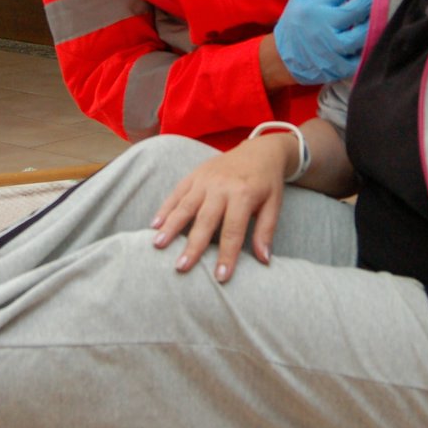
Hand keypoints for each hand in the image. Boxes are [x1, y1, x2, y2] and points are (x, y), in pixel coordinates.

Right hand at [150, 135, 291, 282]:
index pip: (233, 230)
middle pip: (205, 220)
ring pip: (185, 206)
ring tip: (158, 245)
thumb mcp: (274, 204)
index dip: (227, 255)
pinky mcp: (194, 175)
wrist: (259, 150)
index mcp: (243, 194)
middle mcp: (221, 186)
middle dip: (193, 245)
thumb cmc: (266, 182)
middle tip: (181, 267)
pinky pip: (177, 193)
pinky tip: (154, 225)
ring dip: (171, 226)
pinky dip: (165, 208)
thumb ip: (266, 231)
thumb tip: (264, 260)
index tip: (220, 277)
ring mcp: (205, 179)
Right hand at [272, 0, 381, 83]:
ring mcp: (332, 50)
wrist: (283, 58)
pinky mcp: (339, 68)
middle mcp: (323, 27)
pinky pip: (363, 57)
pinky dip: (373, 46)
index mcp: (314, 6)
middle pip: (359, 8)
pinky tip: (383, 34)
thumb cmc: (297, 20)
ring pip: (364, 34)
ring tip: (393, 7)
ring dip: (380, 20)